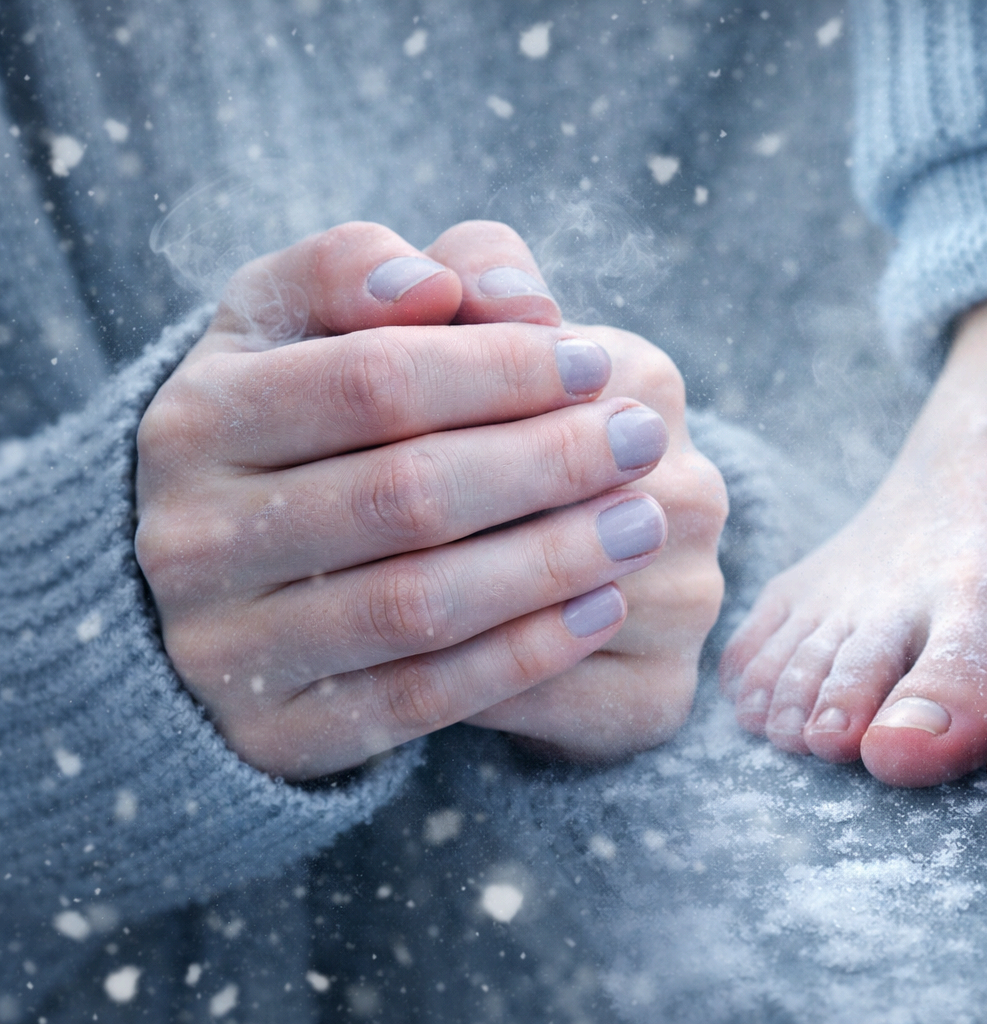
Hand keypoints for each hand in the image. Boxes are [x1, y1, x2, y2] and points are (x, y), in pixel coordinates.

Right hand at [136, 221, 688, 778]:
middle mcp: (190, 537)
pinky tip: (600, 608)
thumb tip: (444, 285)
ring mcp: (223, 649)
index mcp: (198, 416)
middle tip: (645, 439)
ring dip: (552, 562)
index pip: (374, 381)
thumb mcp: (307, 323)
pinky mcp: (278, 735)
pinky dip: (523, 654)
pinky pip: (420, 699)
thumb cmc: (298, 416)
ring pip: (419, 604)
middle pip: (405, 495)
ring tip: (645, 524)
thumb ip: (369, 271)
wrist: (223, 571)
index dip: (500, 369)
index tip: (594, 361)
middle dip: (547, 463)